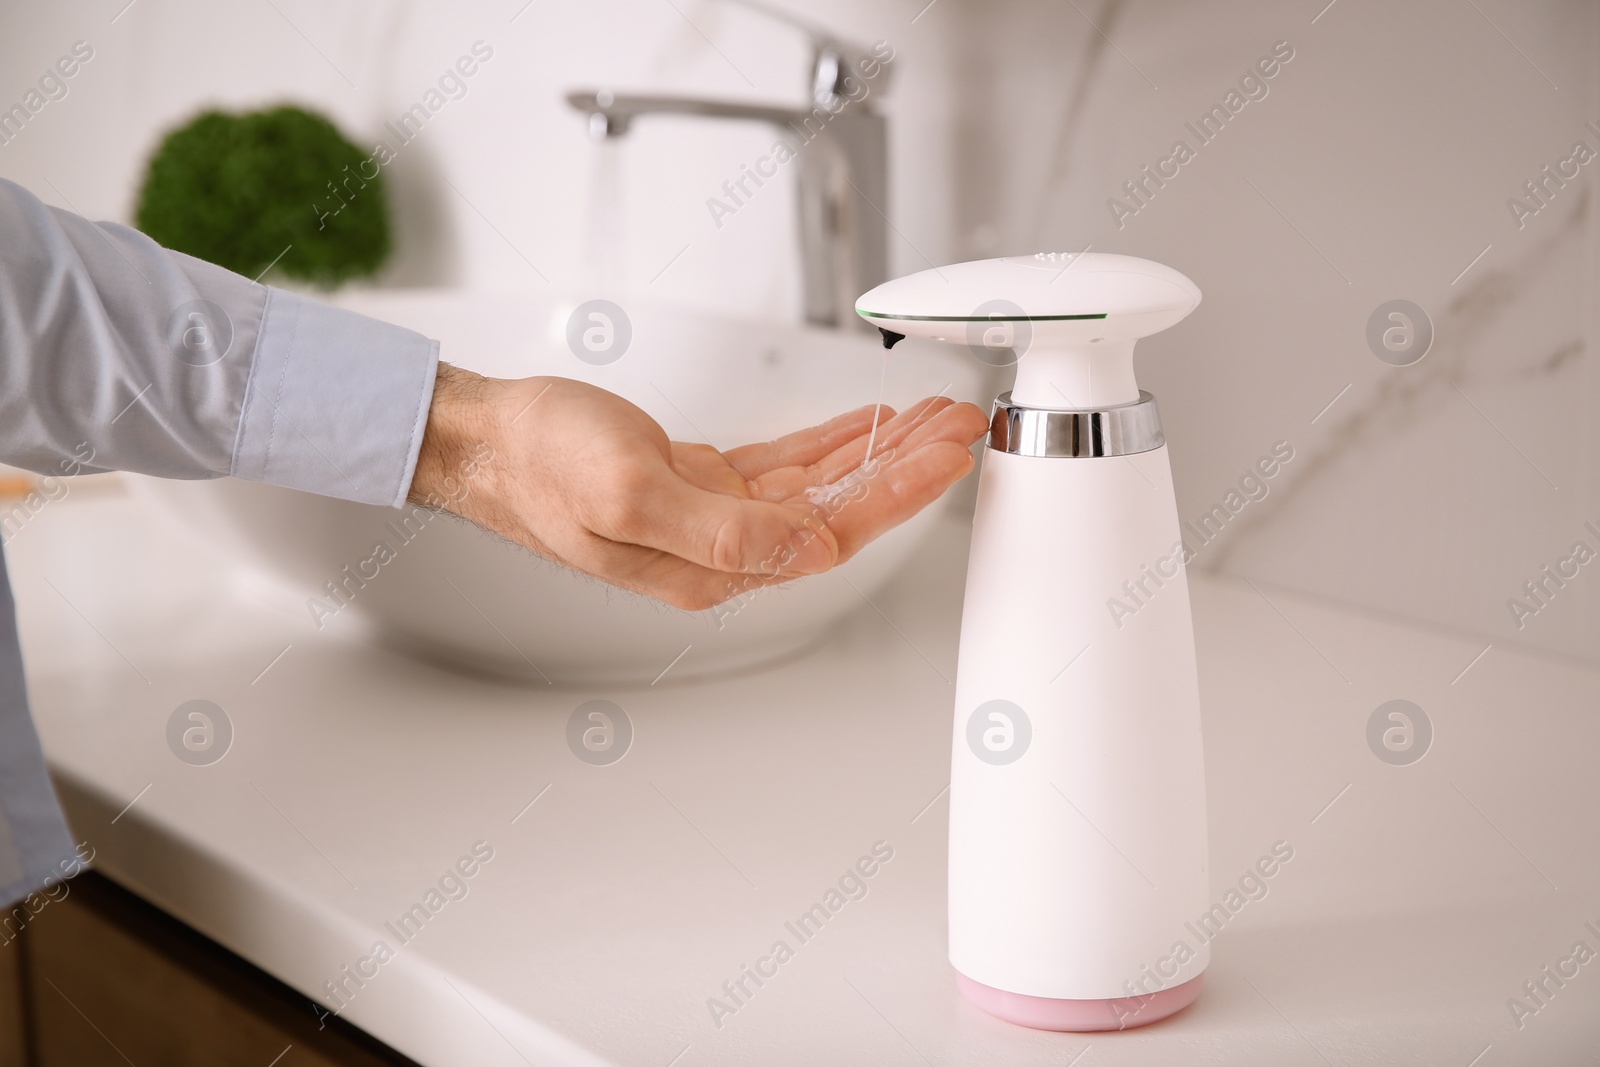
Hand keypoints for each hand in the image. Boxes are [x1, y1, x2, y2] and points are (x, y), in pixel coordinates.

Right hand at [408, 364, 988, 609]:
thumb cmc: (541, 464)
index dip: (898, 489)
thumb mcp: (628, 492)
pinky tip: (865, 424)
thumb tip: (812, 556)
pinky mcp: (702, 484)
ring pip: (819, 483)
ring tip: (930, 417)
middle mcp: (723, 549)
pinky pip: (784, 464)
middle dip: (906, 465)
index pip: (832, 530)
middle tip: (960, 423)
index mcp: (713, 565)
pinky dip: (829, 440)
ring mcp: (715, 516)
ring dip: (876, 448)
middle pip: (840, 507)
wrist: (489, 442)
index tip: (948, 453)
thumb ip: (723, 532)